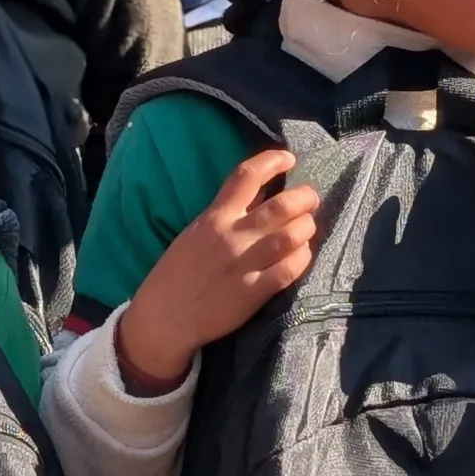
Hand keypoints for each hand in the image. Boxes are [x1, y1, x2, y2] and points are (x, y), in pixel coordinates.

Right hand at [117, 148, 319, 389]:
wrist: (164, 317)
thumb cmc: (177, 273)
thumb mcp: (195, 233)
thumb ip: (225, 215)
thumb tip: (260, 195)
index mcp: (213, 217)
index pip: (246, 176)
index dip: (273, 161)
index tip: (289, 158)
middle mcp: (231, 236)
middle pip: (281, 206)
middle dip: (305, 197)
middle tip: (311, 199)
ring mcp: (244, 264)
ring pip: (291, 235)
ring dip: (307, 227)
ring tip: (307, 226)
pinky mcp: (254, 292)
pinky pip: (290, 269)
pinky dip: (302, 257)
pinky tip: (302, 254)